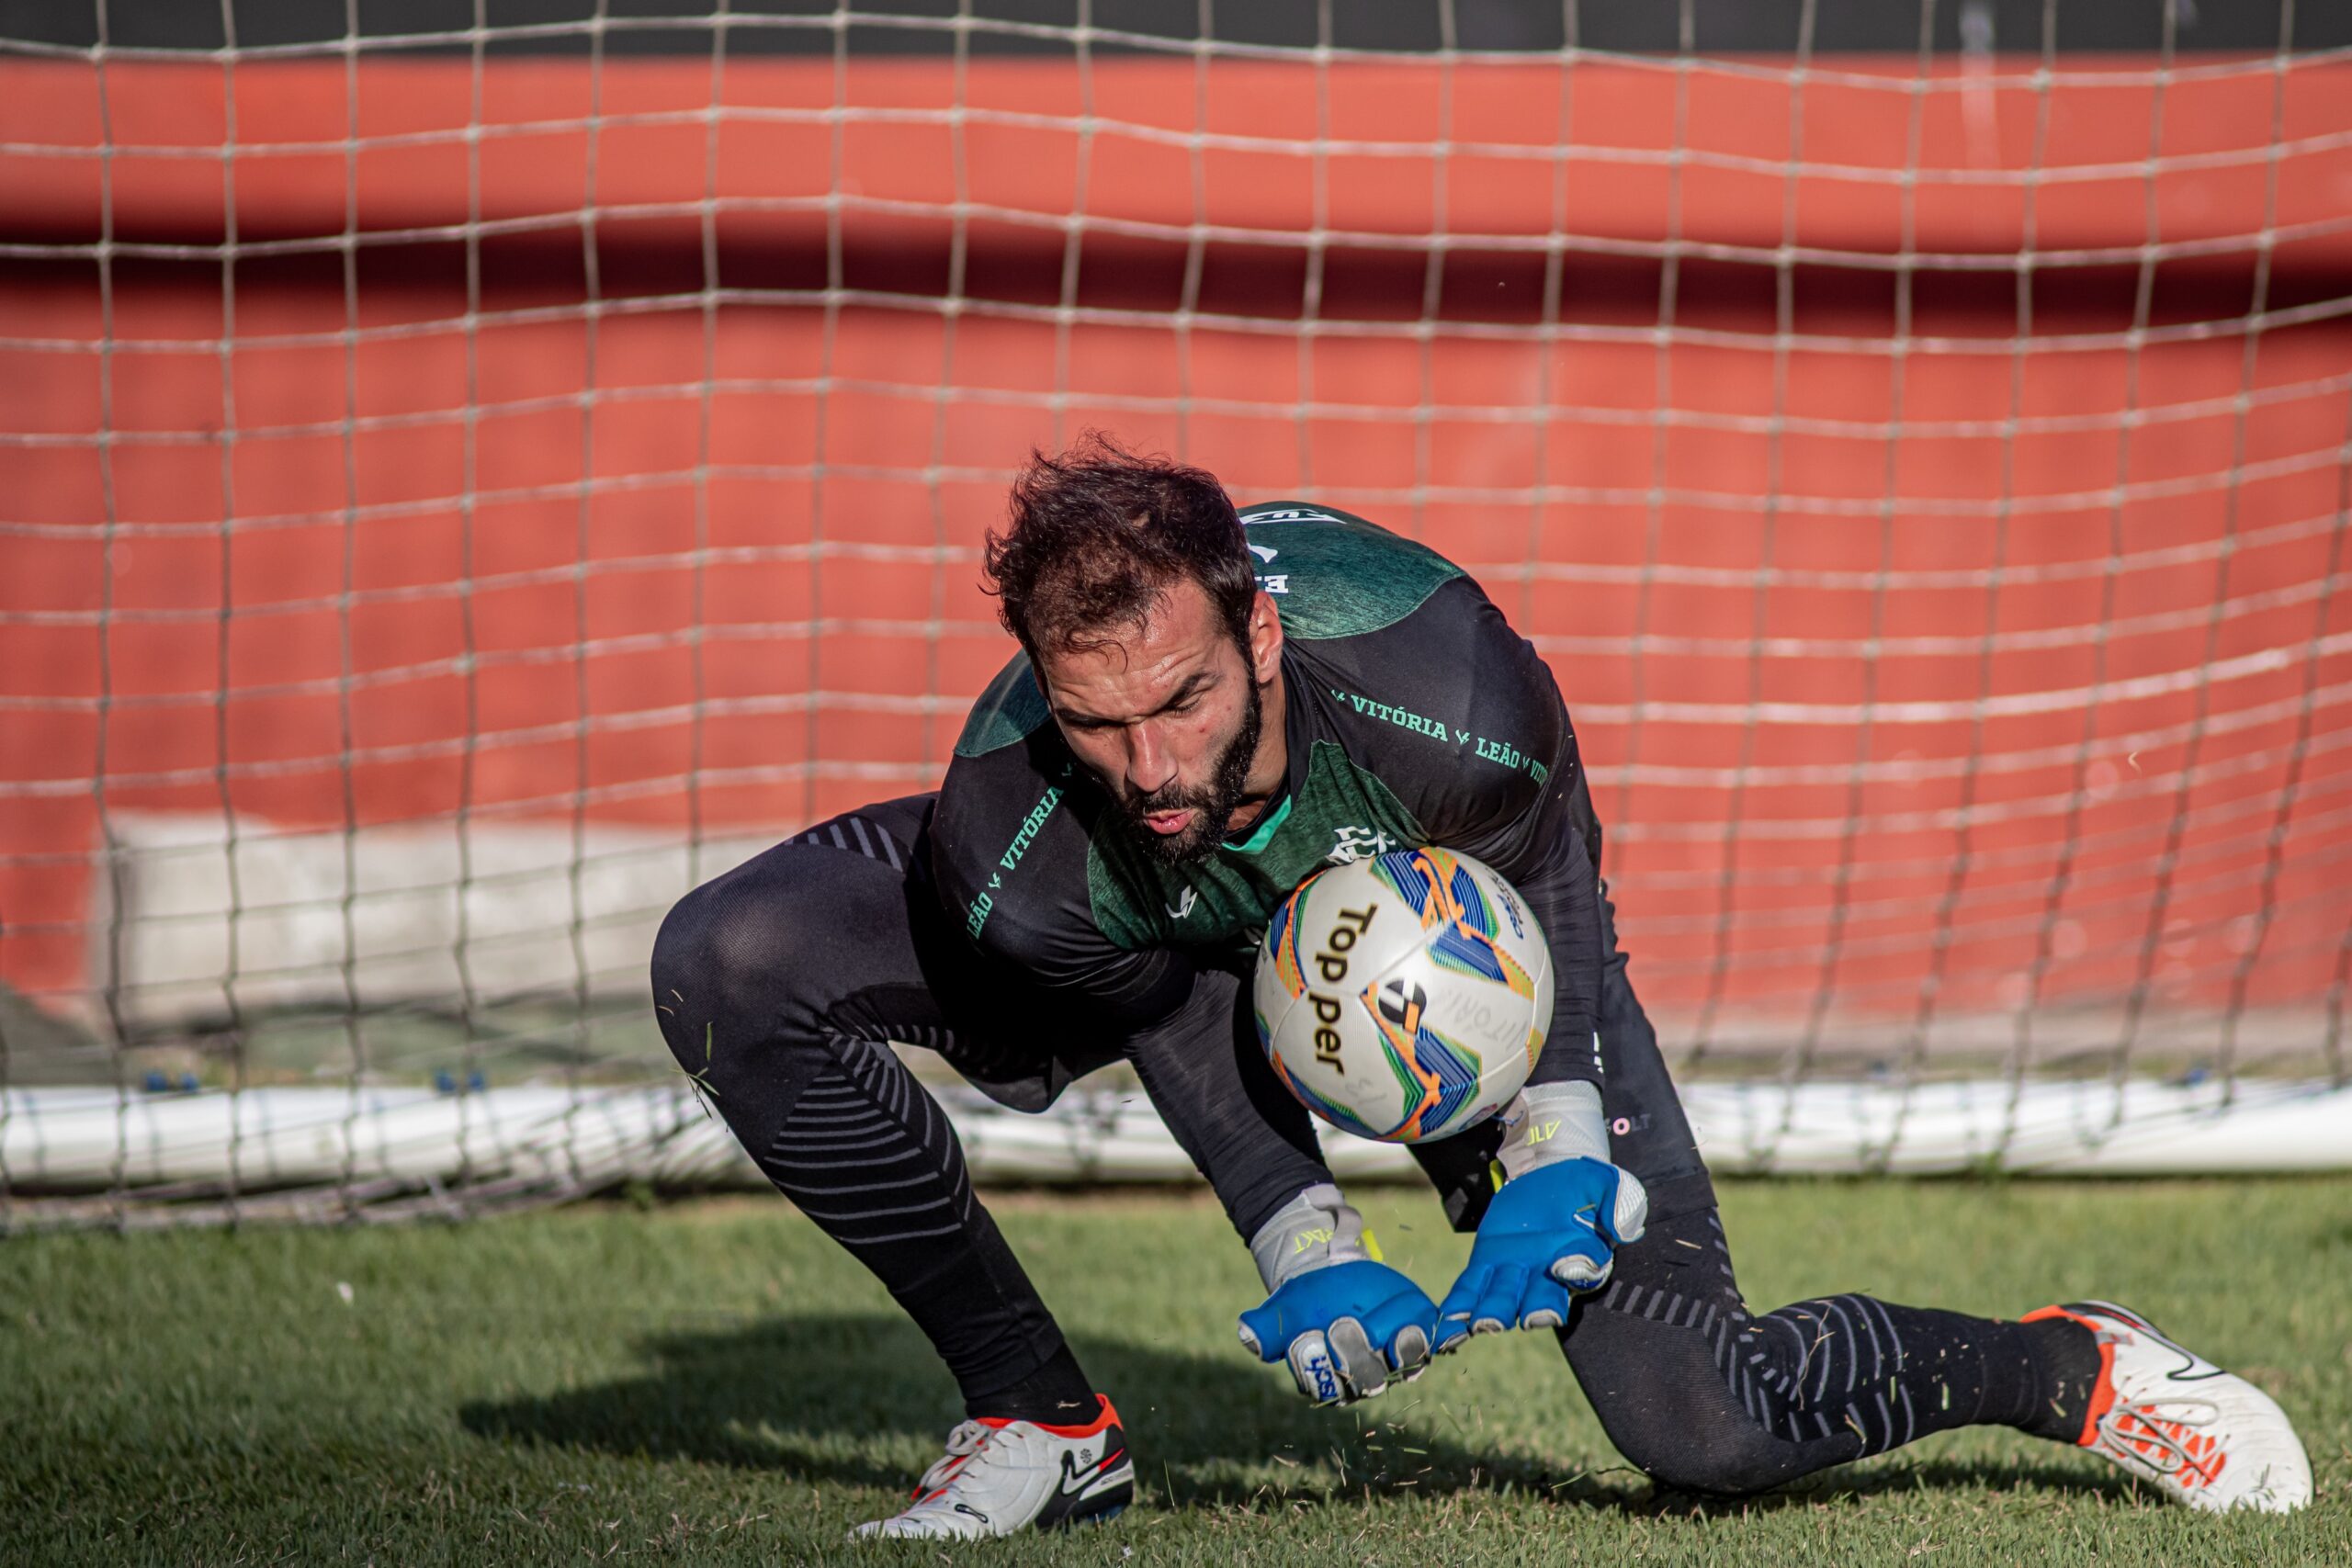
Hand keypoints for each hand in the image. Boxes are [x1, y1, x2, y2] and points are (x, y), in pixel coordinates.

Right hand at [1236, 1183, 1438, 1404]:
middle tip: (1348, 1321)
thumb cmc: (1305, 1300)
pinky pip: (1434, 1339)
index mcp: (1329, 1381)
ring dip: (1405, 1343)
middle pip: (1369, 1374)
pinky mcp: (1419, 1331)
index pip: (1331, 1383)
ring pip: (1404, 1358)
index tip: (1316, 1332)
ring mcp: (1396, 1356)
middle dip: (1360, 1349)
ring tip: (1403, 1326)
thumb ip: (1265, 1327)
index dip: (1326, 1360)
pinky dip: (1443, 1334)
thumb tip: (1247, 1334)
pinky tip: (1449, 1330)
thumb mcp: (1281, 1311)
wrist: (1333, 1276)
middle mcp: (1367, 1377)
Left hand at [1435, 1154, 1647, 1339]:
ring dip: (1492, 1315)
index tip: (1566, 1267)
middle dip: (1534, 1310)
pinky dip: (1458, 1308)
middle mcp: (1547, 1275)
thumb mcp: (1603, 1182)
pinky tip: (1445, 1326)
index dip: (1577, 1271)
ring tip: (1480, 1325)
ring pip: (1503, 1301)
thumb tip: (1624, 1229)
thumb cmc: (1580, 1185)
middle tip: (1526, 1318)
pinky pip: (1470, 1290)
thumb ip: (1619, 1201)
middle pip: (1541, 1299)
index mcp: (1580, 1256)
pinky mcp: (1485, 1265)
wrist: (1545, 1176)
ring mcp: (1514, 1274)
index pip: (1583, 1270)